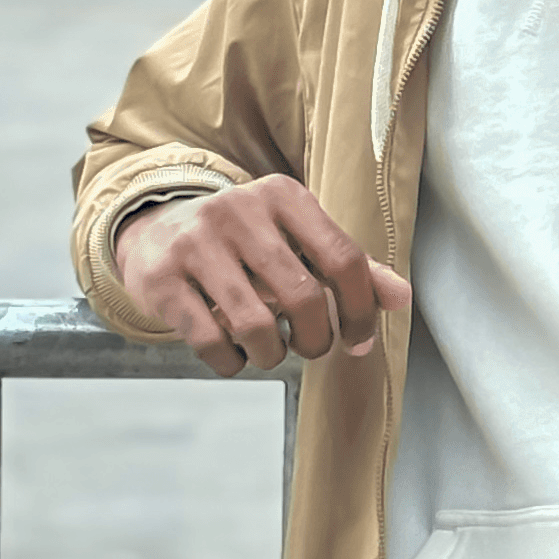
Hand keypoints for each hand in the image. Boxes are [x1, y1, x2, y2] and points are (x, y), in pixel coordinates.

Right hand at [115, 177, 410, 374]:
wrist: (156, 229)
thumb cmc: (245, 241)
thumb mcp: (297, 238)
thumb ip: (350, 266)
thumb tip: (403, 299)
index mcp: (283, 195)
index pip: (344, 258)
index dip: (361, 310)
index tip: (359, 341)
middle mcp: (238, 210)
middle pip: (304, 296)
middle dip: (317, 338)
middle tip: (311, 347)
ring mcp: (195, 242)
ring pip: (255, 324)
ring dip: (272, 355)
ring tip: (271, 351)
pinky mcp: (161, 278)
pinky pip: (209, 341)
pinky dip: (231, 363)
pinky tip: (235, 355)